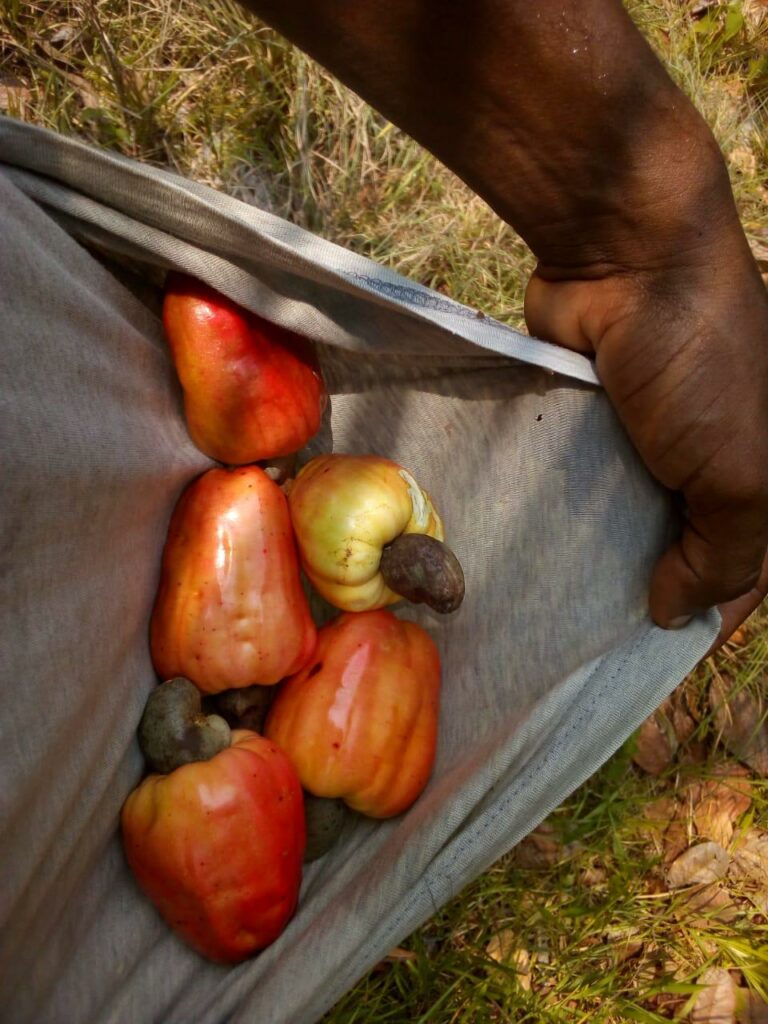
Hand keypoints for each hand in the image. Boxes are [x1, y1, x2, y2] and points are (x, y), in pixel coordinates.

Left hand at [525, 194, 767, 643]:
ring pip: (623, 524)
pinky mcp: (593, 426)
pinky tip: (534, 555)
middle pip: (680, 549)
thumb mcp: (743, 470)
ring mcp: (647, 443)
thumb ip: (726, 553)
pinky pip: (580, 488)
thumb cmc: (703, 361)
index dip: (710, 612)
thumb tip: (675, 610)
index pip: (744, 568)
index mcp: (763, 473)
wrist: (625, 261)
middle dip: (646, 591)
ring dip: (598, 559)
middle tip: (592, 641)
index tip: (655, 651)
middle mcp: (709, 461)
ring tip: (554, 607)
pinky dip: (564, 518)